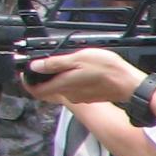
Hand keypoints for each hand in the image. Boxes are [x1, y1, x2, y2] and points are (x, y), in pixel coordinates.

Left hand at [21, 48, 139, 107]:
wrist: (129, 84)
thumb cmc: (107, 70)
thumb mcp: (78, 58)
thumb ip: (55, 63)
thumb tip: (36, 66)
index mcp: (63, 85)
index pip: (36, 91)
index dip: (28, 82)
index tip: (26, 72)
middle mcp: (69, 95)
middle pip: (49, 89)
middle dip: (44, 78)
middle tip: (45, 64)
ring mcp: (80, 97)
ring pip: (62, 88)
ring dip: (60, 78)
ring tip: (66, 63)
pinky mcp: (89, 97)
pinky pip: (75, 90)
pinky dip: (72, 81)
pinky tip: (81, 71)